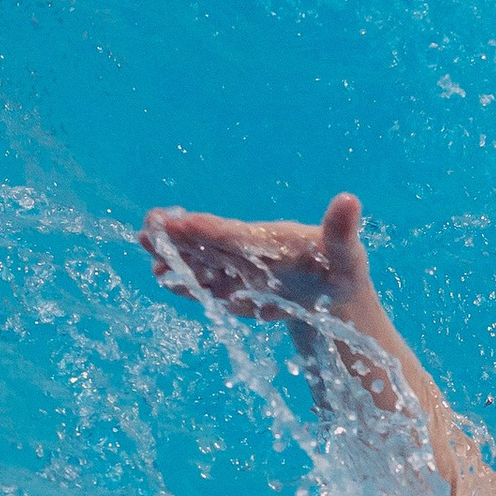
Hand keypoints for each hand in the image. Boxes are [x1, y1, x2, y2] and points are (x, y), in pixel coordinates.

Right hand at [141, 189, 374, 323]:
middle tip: (146, 231)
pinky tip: (170, 285)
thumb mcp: (346, 254)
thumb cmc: (342, 267)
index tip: (174, 222)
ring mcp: (243, 273)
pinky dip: (192, 289)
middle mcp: (249, 252)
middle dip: (176, 241)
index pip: (228, 234)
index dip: (202, 230)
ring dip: (178, 266)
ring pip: (203, 267)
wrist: (339, 295)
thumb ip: (341, 230)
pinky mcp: (242, 293)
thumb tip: (349, 200)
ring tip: (153, 266)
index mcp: (266, 239)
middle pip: (206, 245)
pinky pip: (212, 289)